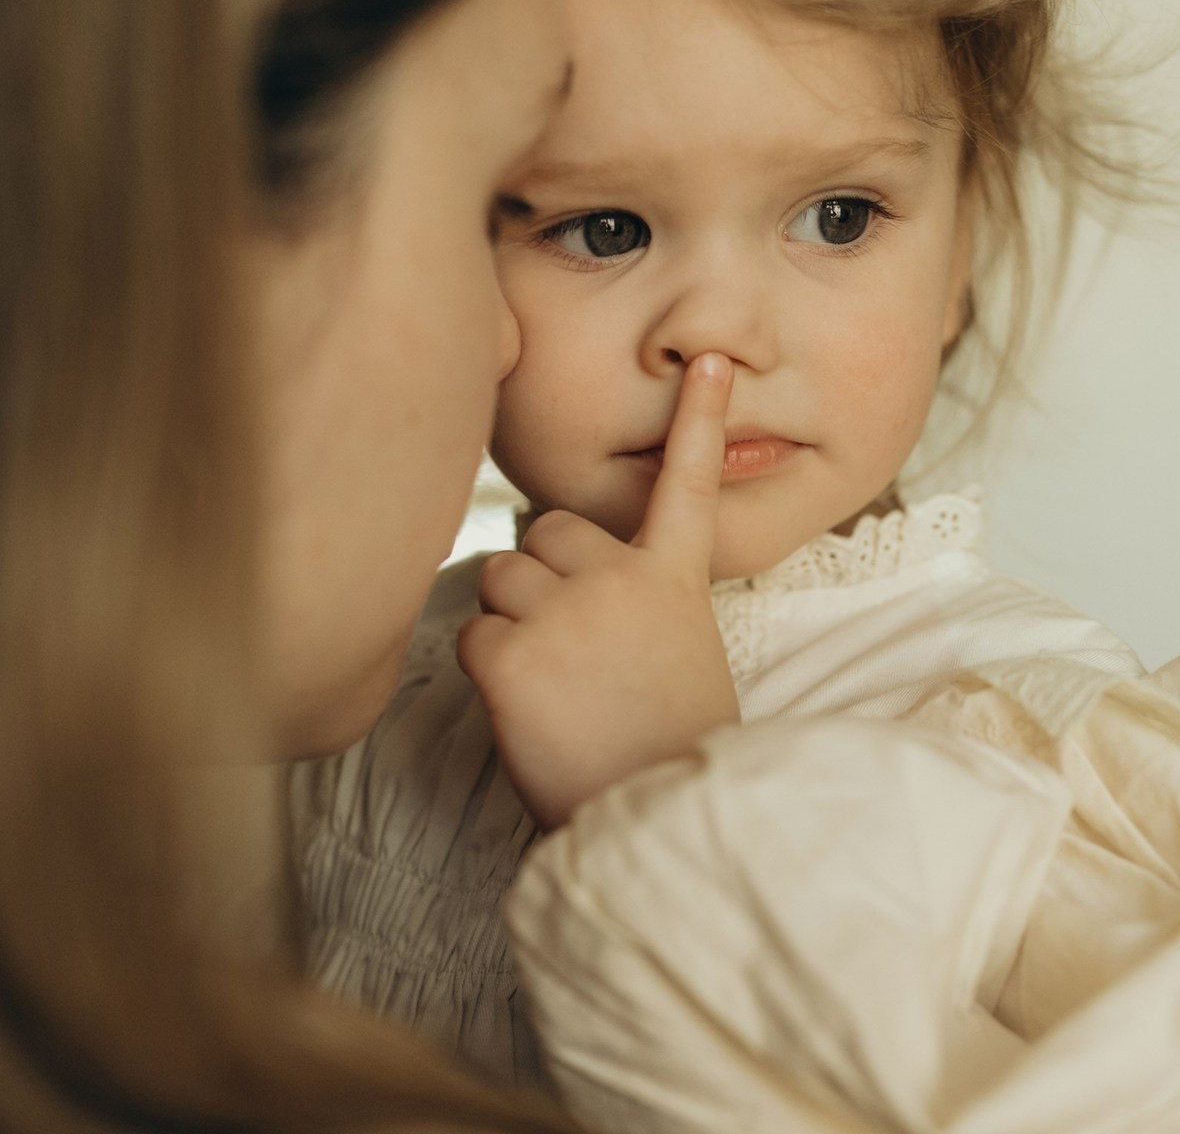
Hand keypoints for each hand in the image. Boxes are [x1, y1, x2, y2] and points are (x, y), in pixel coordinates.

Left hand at [457, 353, 738, 828]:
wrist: (656, 816)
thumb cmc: (667, 745)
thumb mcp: (680, 656)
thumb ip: (639, 603)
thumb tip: (572, 583)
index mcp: (673, 582)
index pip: (688, 484)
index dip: (696, 420)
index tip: (705, 363)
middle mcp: (621, 580)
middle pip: (545, 531)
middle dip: (541, 575)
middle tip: (566, 641)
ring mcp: (567, 611)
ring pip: (499, 578)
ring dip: (510, 621)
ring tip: (553, 683)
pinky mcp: (514, 655)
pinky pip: (473, 636)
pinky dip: (488, 672)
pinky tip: (531, 711)